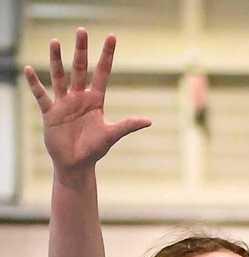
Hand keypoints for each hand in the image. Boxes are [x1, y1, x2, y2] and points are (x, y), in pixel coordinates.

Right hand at [22, 29, 150, 175]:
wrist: (76, 164)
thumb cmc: (95, 150)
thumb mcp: (111, 135)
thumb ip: (127, 126)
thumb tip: (148, 121)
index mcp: (96, 100)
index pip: (102, 72)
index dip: (106, 55)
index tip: (111, 37)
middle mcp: (80, 97)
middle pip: (80, 68)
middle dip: (81, 50)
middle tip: (81, 30)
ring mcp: (64, 103)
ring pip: (60, 76)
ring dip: (57, 60)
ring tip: (55, 41)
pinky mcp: (50, 112)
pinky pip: (41, 95)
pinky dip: (35, 84)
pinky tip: (29, 70)